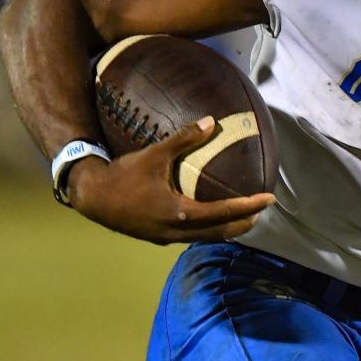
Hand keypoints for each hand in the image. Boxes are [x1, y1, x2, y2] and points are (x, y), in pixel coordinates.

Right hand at [67, 116, 274, 243]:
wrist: (92, 198)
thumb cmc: (123, 175)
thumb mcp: (154, 155)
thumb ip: (184, 139)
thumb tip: (211, 121)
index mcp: (179, 213)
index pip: (224, 213)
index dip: (249, 206)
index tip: (269, 200)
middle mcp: (176, 231)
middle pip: (220, 232)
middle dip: (244, 222)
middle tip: (262, 210)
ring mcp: (167, 238)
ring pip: (206, 238)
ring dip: (228, 229)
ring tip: (245, 217)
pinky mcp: (158, 238)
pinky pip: (192, 237)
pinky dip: (209, 230)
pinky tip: (212, 220)